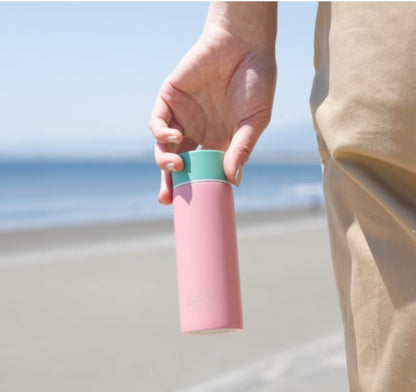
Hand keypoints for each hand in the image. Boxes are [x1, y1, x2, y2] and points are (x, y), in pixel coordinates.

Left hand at [150, 2, 276, 203]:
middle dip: (170, 183)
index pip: (201, 171)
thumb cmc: (257, 82)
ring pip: (163, 147)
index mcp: (217, 141)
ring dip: (164, 161)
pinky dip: (161, 134)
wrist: (245, 44)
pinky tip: (175, 138)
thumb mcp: (254, 120)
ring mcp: (182, 117)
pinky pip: (158, 122)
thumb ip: (242, 149)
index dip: (194, 187)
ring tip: (175, 166)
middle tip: (168, 200)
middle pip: (178, 164)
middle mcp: (197, 133)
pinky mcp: (170, 99)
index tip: (192, 205)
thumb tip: (233, 181)